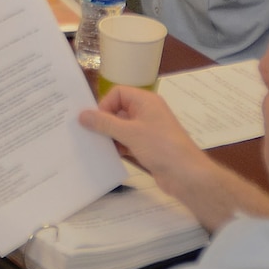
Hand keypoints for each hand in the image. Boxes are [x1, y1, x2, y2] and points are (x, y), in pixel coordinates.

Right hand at [78, 87, 206, 185]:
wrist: (186, 175)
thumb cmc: (160, 147)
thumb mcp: (130, 133)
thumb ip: (104, 123)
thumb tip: (82, 114)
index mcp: (145, 101)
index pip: (118, 93)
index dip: (105, 105)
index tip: (96, 122)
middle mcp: (147, 112)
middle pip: (118, 110)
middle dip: (104, 122)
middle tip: (88, 134)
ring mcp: (148, 130)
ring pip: (121, 128)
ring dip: (110, 136)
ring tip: (97, 147)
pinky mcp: (148, 147)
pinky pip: (127, 142)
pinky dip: (118, 147)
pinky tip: (109, 157)